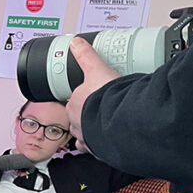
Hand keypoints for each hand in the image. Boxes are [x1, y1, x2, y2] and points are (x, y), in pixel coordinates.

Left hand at [66, 37, 119, 152]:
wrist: (119, 122)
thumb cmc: (106, 98)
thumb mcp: (96, 69)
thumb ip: (86, 56)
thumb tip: (75, 42)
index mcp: (74, 105)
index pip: (75, 101)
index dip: (85, 99)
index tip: (94, 97)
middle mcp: (76, 123)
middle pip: (80, 118)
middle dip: (88, 115)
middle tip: (103, 109)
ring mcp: (86, 138)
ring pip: (86, 134)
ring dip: (93, 130)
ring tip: (106, 125)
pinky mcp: (98, 149)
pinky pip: (97, 148)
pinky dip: (102, 145)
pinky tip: (109, 141)